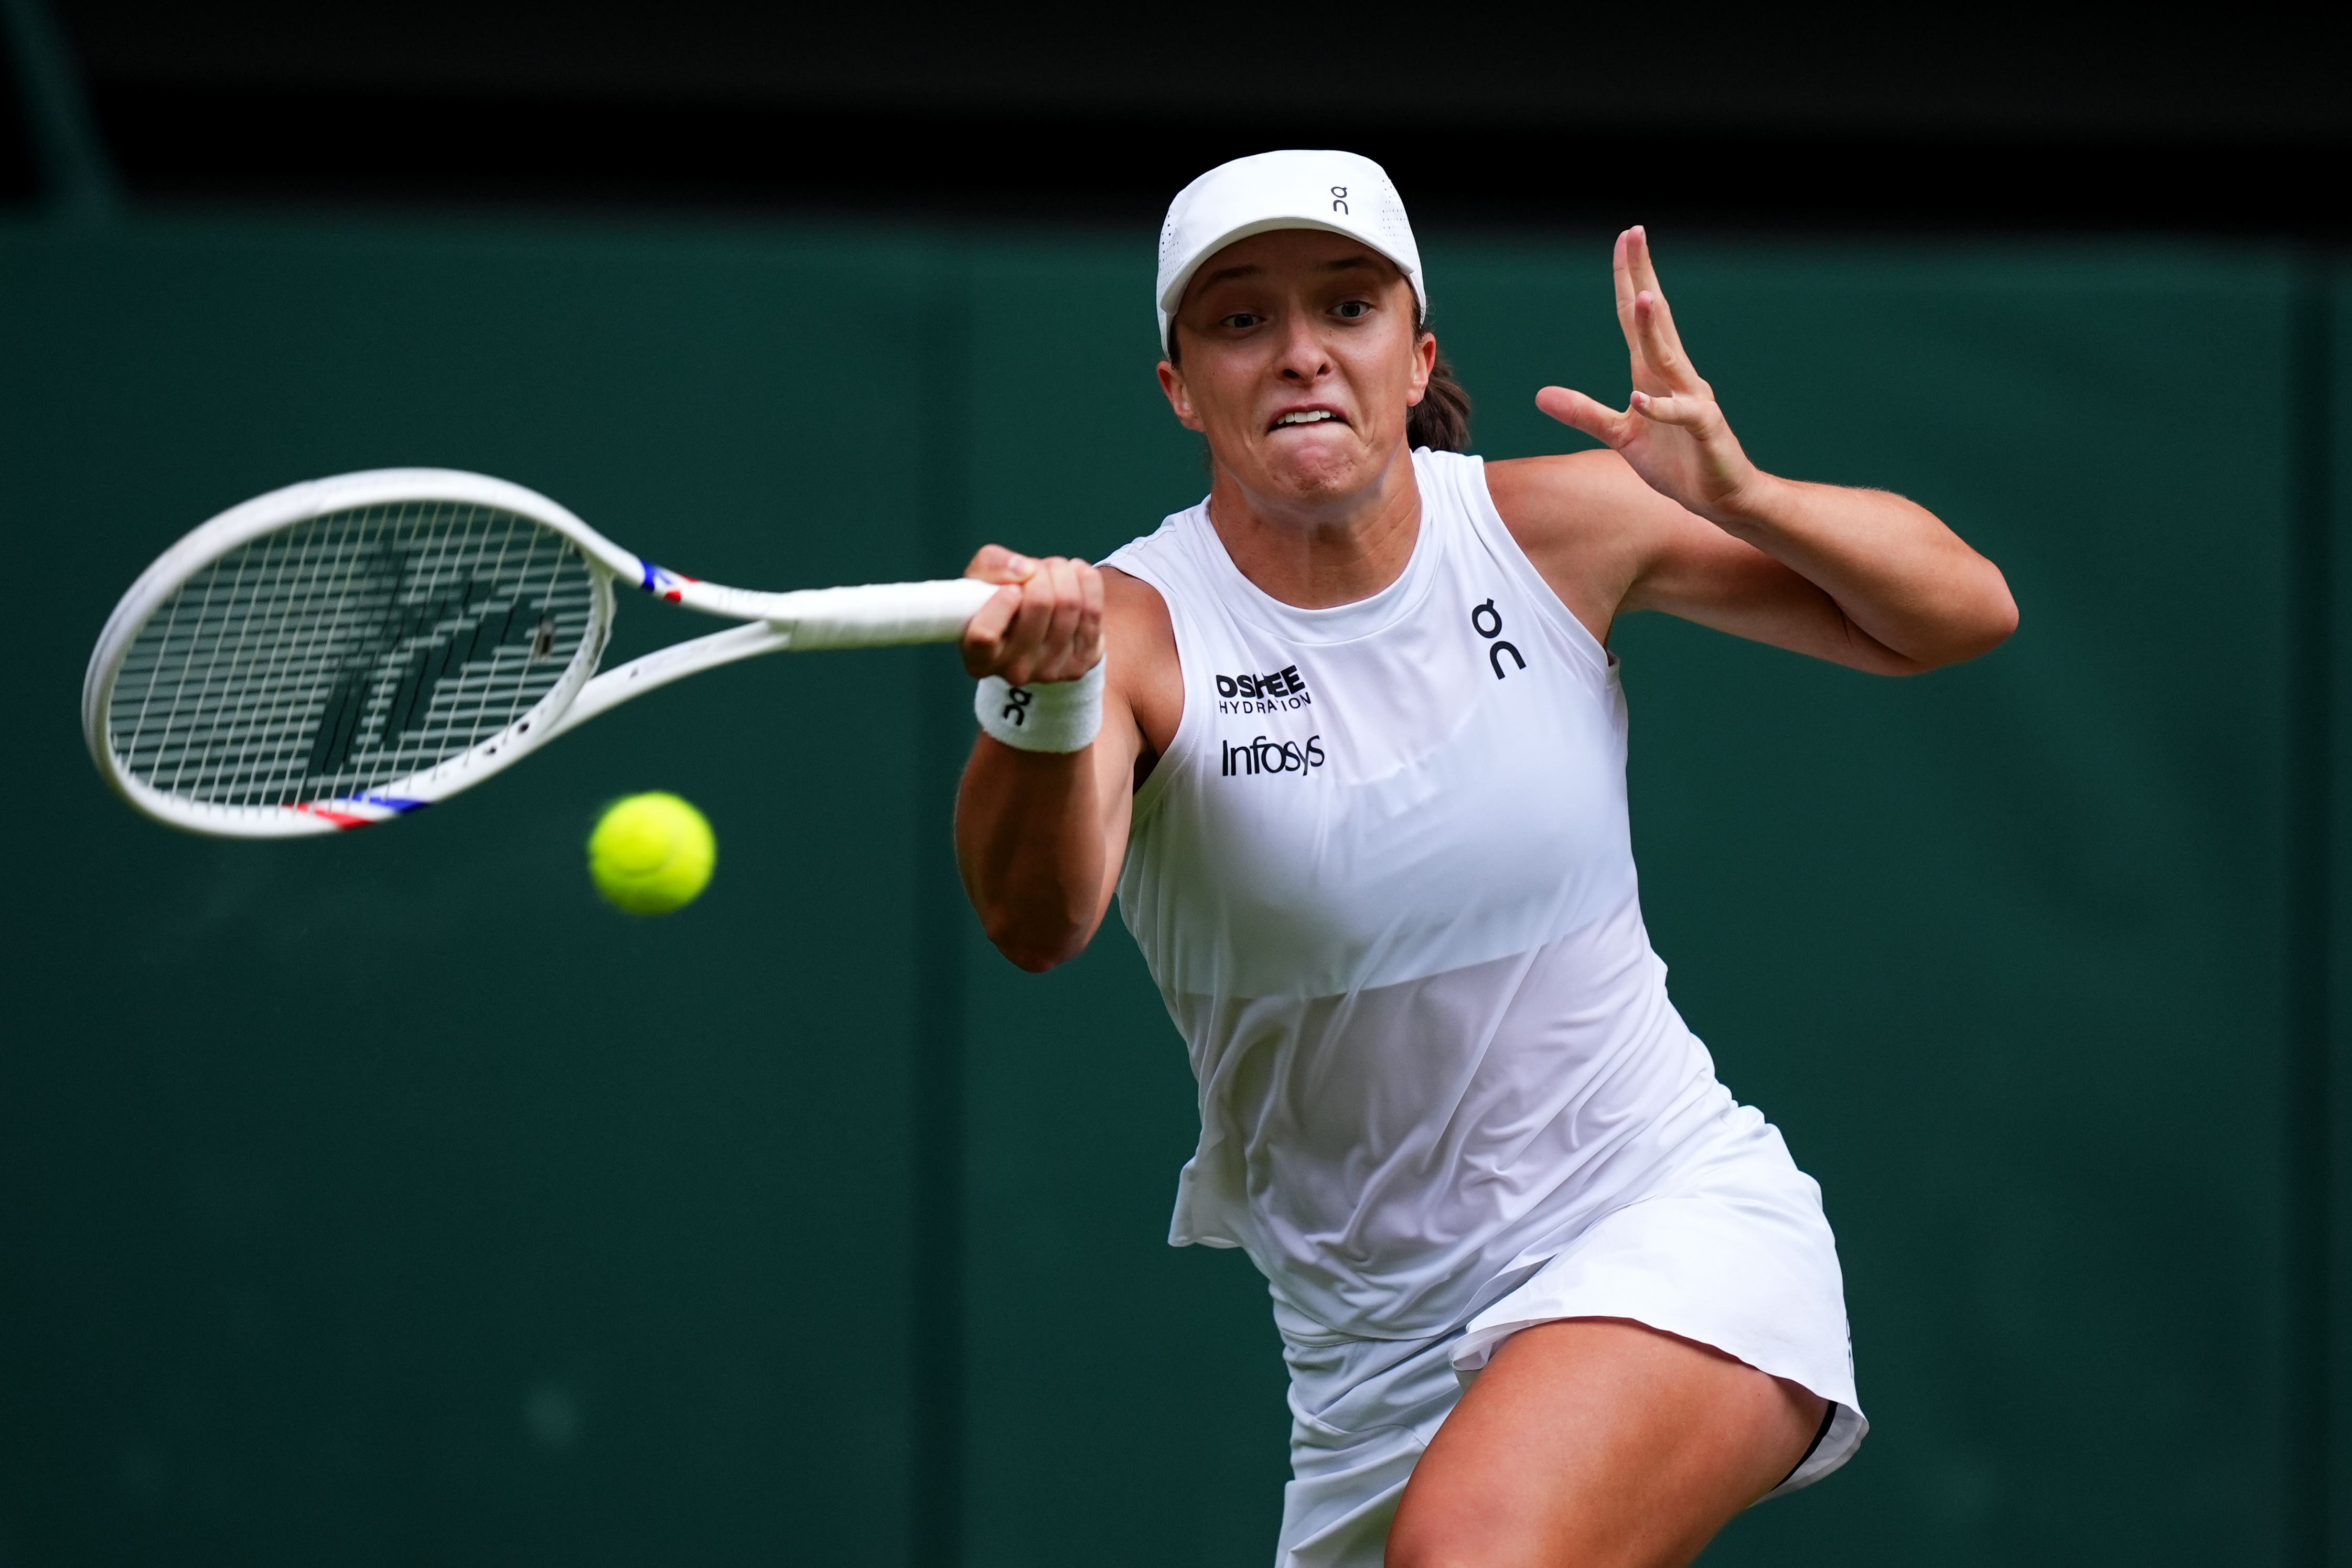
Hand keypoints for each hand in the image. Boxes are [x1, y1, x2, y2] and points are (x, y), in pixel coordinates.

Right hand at [959, 544, 1104, 684]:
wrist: (1035, 630)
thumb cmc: (1000, 601)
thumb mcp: (980, 580)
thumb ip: (990, 565)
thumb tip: (1024, 569)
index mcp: (979, 659)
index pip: (985, 635)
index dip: (1001, 602)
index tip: (1011, 587)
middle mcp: (1014, 671)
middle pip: (1039, 603)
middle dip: (1040, 571)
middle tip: (1035, 569)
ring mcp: (1051, 670)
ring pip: (1069, 603)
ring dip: (1063, 572)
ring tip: (1054, 570)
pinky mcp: (1082, 661)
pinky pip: (1092, 609)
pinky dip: (1086, 580)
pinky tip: (1076, 575)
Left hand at [1535, 227, 1768, 527]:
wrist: (1720, 496)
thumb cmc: (1676, 462)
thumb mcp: (1620, 435)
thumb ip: (1584, 413)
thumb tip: (1541, 395)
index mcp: (1653, 373)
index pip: (1636, 319)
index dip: (1629, 280)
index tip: (1625, 239)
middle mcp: (1675, 376)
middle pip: (1656, 320)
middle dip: (1644, 279)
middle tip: (1635, 235)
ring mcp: (1693, 400)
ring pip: (1670, 358)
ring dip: (1656, 330)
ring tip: (1645, 297)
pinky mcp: (1705, 430)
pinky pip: (1681, 414)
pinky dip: (1660, 408)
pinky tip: (1639, 398)